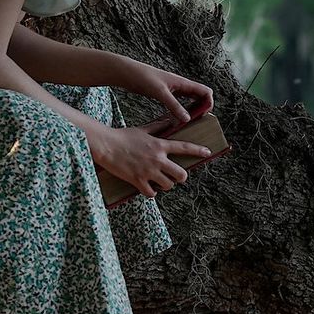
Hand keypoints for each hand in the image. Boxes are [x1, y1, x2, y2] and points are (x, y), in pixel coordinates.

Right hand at [86, 119, 211, 197]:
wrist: (106, 145)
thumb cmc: (123, 136)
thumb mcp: (143, 130)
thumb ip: (158, 127)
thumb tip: (169, 120)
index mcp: (160, 145)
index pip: (184, 147)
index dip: (198, 150)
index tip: (207, 153)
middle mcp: (157, 159)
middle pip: (181, 174)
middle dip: (181, 177)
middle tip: (175, 176)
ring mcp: (148, 171)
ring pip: (168, 185)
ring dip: (166, 185)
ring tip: (160, 182)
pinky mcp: (138, 180)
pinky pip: (151, 193)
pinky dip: (151, 192)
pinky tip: (148, 188)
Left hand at [118, 62, 213, 128]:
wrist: (129, 73)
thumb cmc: (144, 77)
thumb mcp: (160, 93)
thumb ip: (174, 106)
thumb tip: (187, 119)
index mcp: (183, 82)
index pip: (206, 91)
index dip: (209, 103)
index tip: (204, 115)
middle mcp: (181, 86)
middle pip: (200, 96)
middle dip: (203, 108)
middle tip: (198, 121)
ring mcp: (173, 90)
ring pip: (190, 100)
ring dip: (193, 110)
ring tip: (189, 123)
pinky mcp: (166, 94)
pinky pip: (179, 103)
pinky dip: (181, 111)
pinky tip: (176, 119)